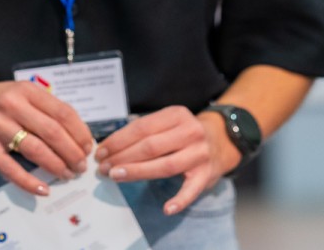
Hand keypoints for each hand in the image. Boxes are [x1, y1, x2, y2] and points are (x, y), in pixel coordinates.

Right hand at [0, 79, 93, 195]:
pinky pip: (10, 168)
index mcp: (26, 90)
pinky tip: (42, 189)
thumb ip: (42, 109)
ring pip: (35, 150)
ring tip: (66, 175)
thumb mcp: (18, 94)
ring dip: (56, 166)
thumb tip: (75, 135)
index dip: (80, 132)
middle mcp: (12, 104)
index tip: (88, 147)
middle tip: (80, 167)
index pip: (62, 112)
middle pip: (53, 132)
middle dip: (72, 153)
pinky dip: (28, 181)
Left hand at [94, 106, 237, 214]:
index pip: (141, 128)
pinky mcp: (207, 174)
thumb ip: (145, 130)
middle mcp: (190, 132)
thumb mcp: (168, 121)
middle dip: (122, 157)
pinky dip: (180, 200)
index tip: (101, 151)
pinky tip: (167, 208)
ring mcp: (199, 154)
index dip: (118, 140)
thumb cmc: (184, 133)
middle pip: (150, 146)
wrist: (222, 140)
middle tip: (104, 167)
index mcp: (176, 115)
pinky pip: (192, 190)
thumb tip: (110, 146)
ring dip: (137, 172)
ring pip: (164, 165)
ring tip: (116, 176)